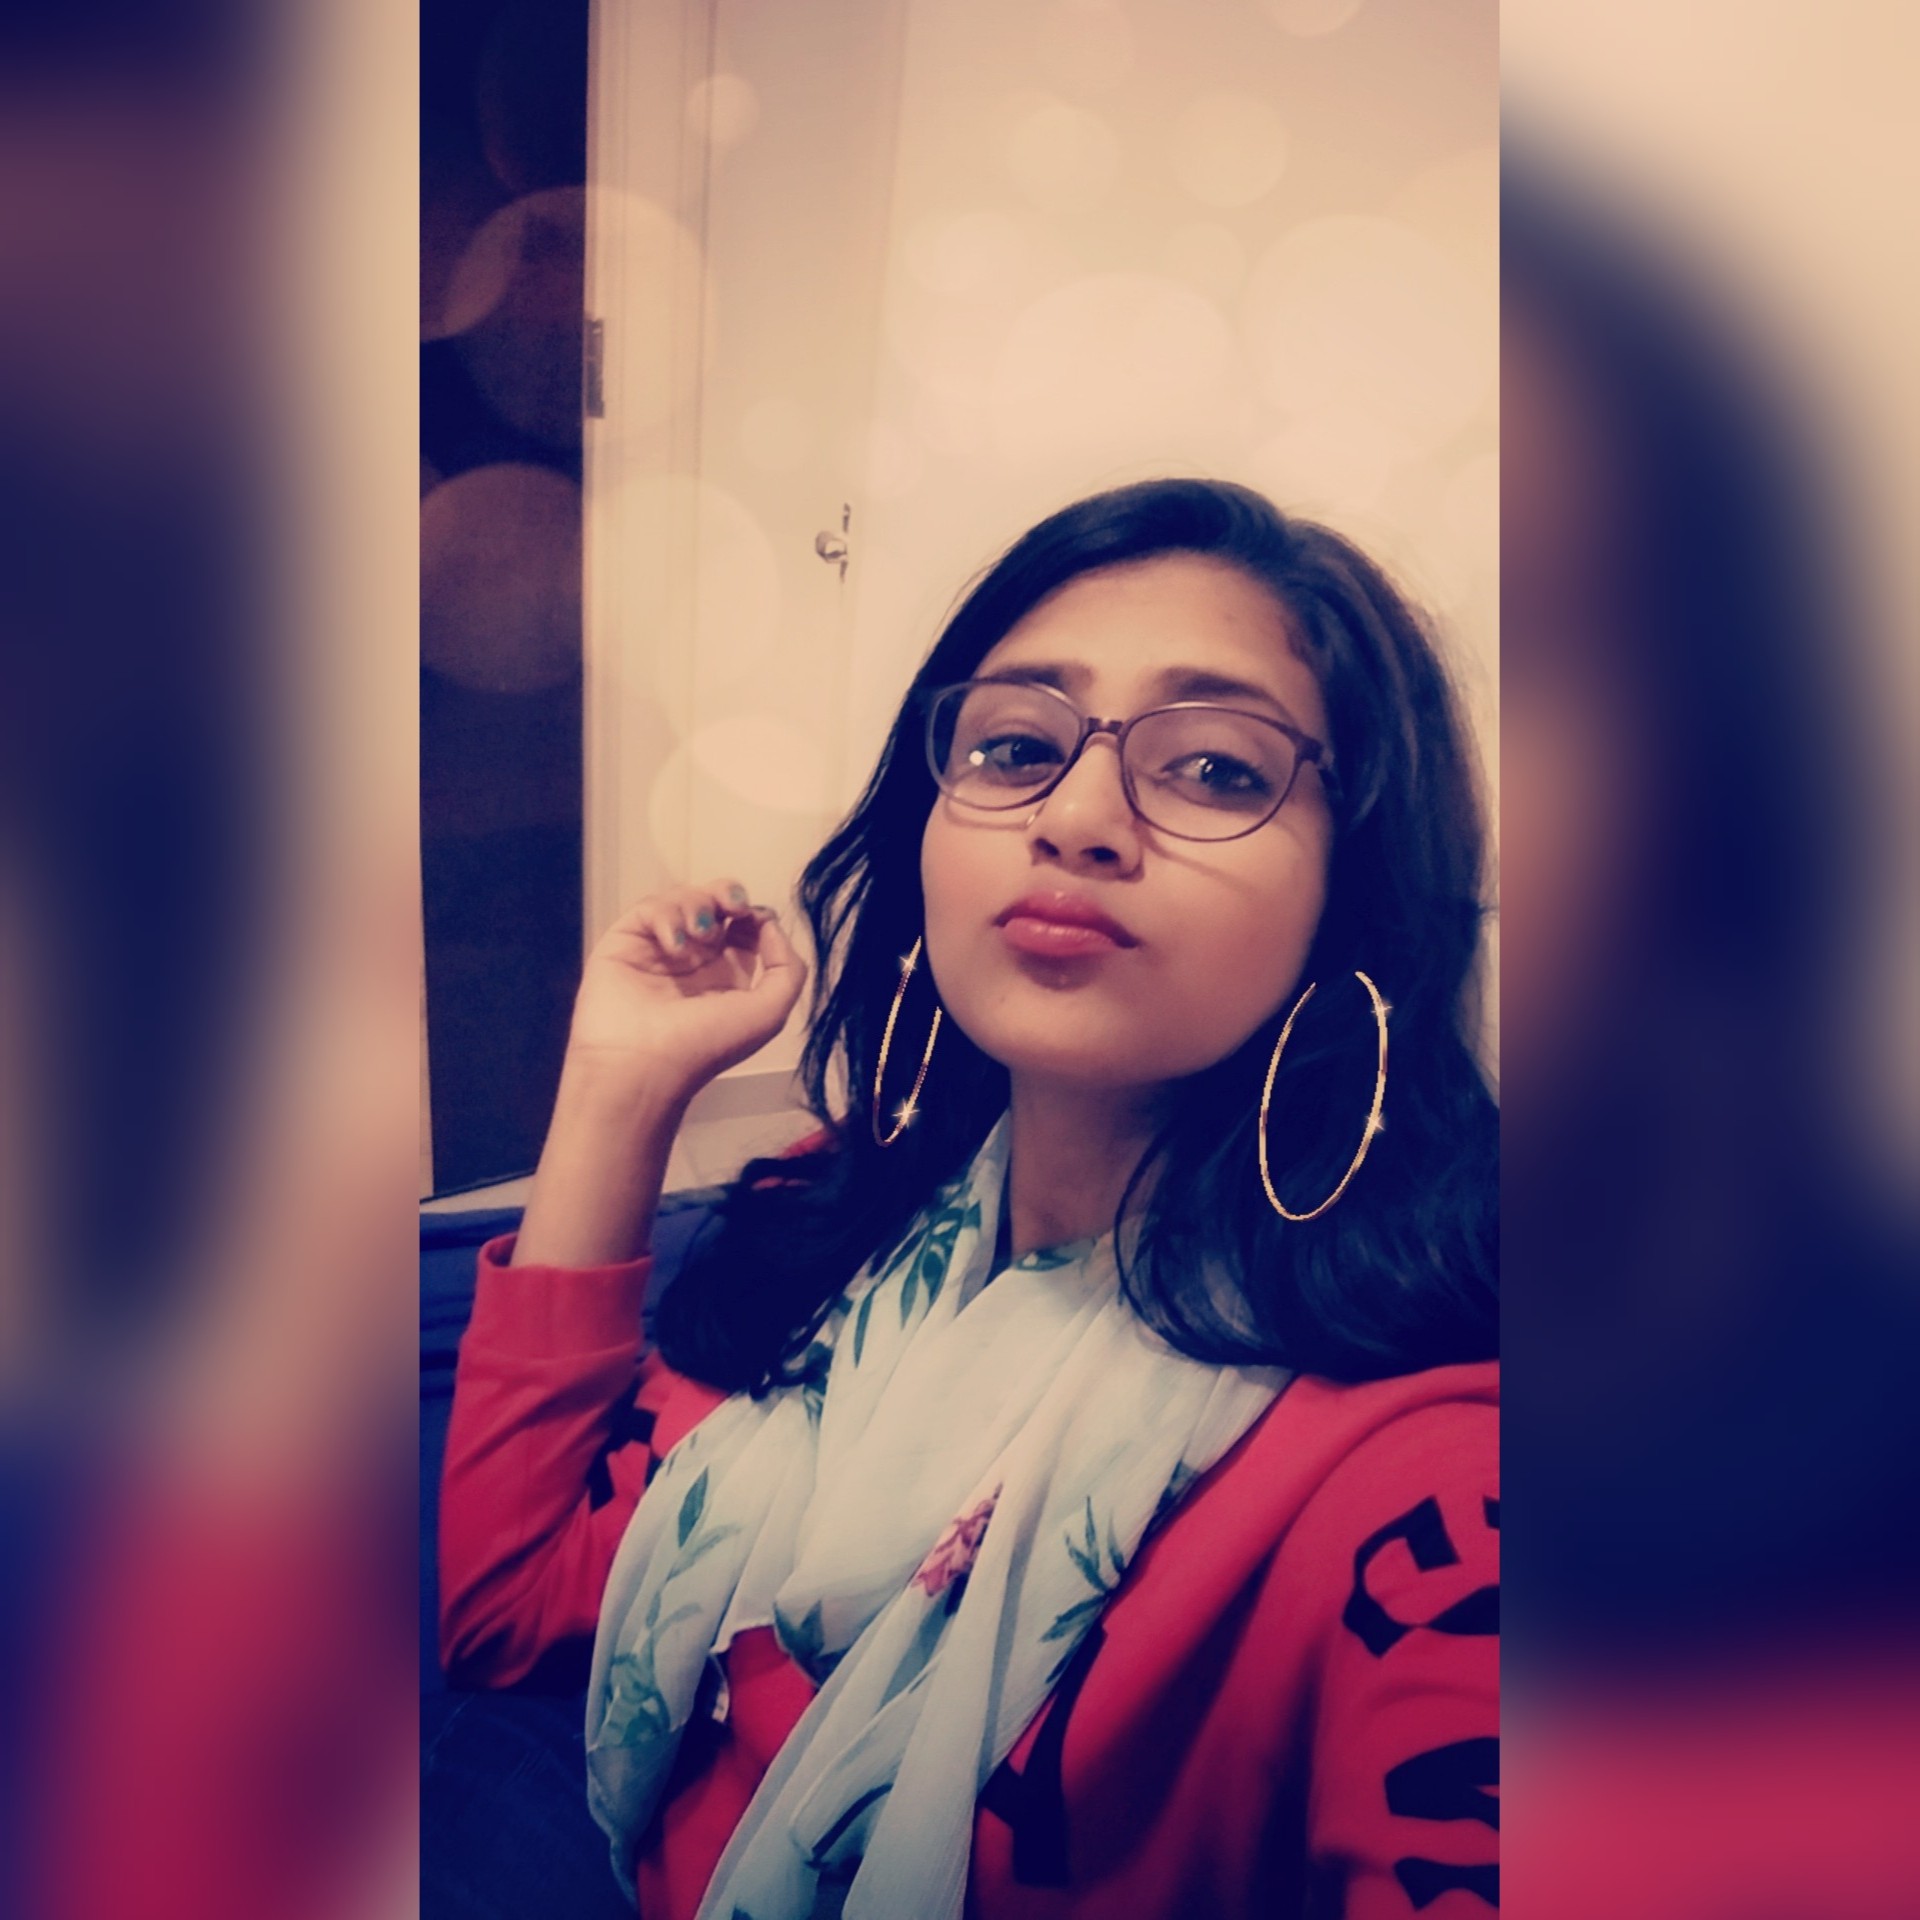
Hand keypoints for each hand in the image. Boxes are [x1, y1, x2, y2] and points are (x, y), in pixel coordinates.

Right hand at [563, 877, 809, 1108]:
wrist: (643, 1065)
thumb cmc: (706, 1043)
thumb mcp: (768, 1013)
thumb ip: (787, 968)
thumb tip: (770, 925)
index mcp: (727, 976)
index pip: (743, 928)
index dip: (753, 915)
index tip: (756, 918)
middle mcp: (694, 959)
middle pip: (715, 905)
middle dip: (728, 896)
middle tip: (733, 906)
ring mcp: (658, 948)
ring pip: (684, 900)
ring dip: (699, 905)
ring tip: (701, 932)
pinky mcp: (625, 940)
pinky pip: (650, 908)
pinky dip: (667, 917)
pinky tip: (673, 946)